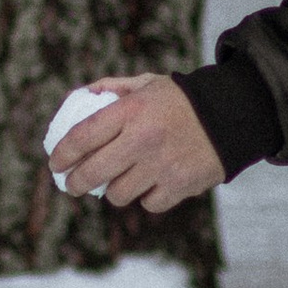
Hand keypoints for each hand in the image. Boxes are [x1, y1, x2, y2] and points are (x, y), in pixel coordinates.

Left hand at [49, 74, 226, 213]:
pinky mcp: (180, 186)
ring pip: (118, 194)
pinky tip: (151, 184)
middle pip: (93, 172)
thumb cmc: (182, 100)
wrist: (232, 115)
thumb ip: (112, 89)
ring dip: (114, 190)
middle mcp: (143, 139)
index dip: (63, 154)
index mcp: (131, 110)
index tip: (55, 164)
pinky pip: (148, 203)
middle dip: (76, 182)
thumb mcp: (147, 83)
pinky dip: (147, 197)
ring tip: (119, 181)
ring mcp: (161, 165)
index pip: (82, 136)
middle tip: (72, 184)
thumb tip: (80, 96)